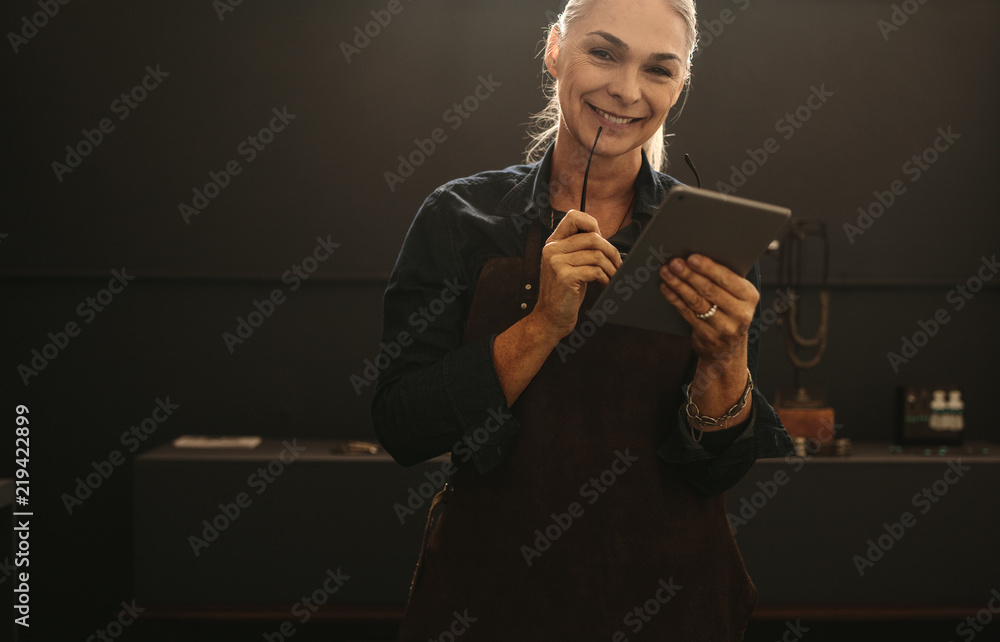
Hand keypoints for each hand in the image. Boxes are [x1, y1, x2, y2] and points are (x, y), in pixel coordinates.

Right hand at [531, 209, 622, 339]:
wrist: (550, 317)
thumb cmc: (564, 292)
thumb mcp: (568, 265)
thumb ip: (579, 249)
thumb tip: (604, 239)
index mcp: (553, 242)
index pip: (574, 216)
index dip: (592, 224)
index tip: (602, 239)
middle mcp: (552, 249)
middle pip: (593, 237)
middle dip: (611, 251)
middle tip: (617, 264)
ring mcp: (557, 263)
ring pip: (596, 255)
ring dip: (610, 267)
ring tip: (612, 276)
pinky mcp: (565, 277)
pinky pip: (595, 270)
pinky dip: (605, 277)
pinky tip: (604, 283)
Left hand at [658, 254, 758, 365]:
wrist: (729, 349)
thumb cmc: (730, 312)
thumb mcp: (737, 296)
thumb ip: (724, 280)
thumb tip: (697, 258)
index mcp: (750, 296)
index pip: (727, 279)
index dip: (708, 268)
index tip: (692, 258)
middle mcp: (740, 313)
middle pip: (709, 290)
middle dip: (689, 274)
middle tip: (675, 263)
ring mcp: (724, 327)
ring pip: (697, 301)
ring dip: (679, 285)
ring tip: (667, 272)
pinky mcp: (707, 335)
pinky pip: (687, 313)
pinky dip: (674, 298)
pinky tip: (666, 288)